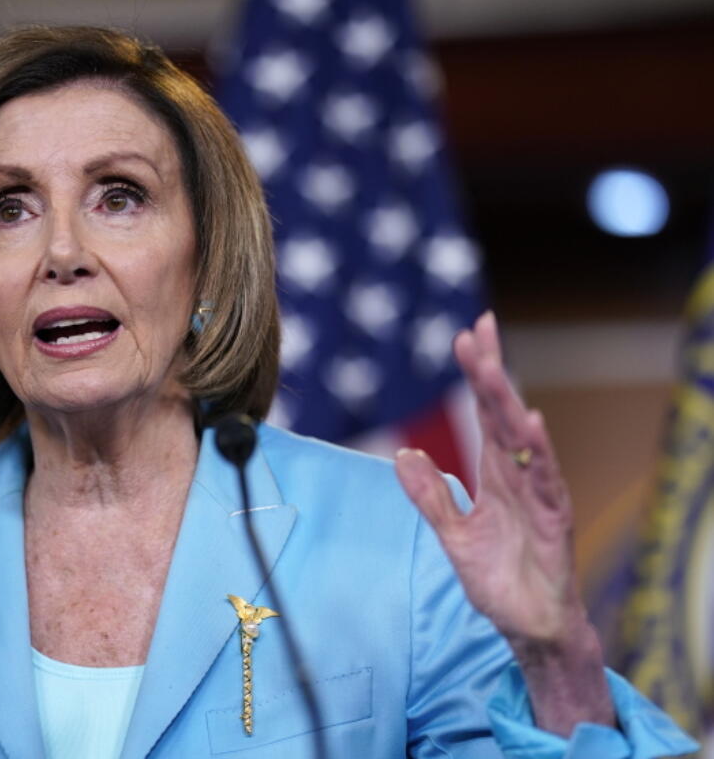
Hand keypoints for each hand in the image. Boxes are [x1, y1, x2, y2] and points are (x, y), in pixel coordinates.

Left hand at [394, 310, 613, 733]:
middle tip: (479, 328)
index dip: (477, 375)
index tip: (466, 336)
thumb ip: (430, 497)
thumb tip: (403, 456)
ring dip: (506, 401)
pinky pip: (546, 480)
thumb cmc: (498, 580)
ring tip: (490, 366)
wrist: (529, 627)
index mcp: (496, 475)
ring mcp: (539, 495)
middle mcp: (519, 476)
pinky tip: (531, 422)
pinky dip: (538, 451)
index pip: (485, 414)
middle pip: (503, 412)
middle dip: (491, 370)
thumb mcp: (452, 535)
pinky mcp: (553, 520)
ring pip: (522, 438)